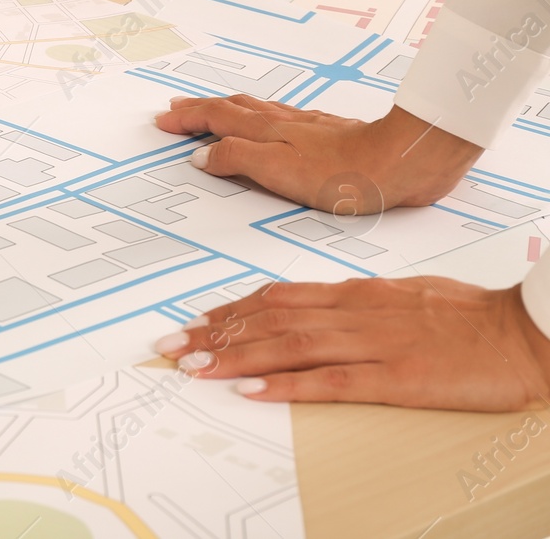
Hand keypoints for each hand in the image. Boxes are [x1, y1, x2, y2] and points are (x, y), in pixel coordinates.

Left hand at [152, 277, 549, 411]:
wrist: (524, 330)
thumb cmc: (470, 316)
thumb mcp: (404, 298)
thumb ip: (358, 305)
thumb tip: (318, 310)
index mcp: (357, 294)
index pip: (278, 298)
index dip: (231, 309)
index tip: (194, 322)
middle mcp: (356, 312)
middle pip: (271, 319)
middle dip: (215, 333)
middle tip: (172, 347)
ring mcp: (375, 344)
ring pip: (290, 344)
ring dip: (236, 356)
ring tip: (194, 366)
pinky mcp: (399, 377)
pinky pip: (333, 381)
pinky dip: (289, 385)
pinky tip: (255, 391)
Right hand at [154, 97, 479, 211]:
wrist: (405, 162)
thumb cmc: (347, 174)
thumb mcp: (278, 171)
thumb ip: (237, 160)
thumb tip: (203, 155)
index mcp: (265, 131)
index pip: (215, 119)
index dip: (187, 119)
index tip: (164, 121)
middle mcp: (283, 124)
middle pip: (232, 109)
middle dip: (201, 108)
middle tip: (178, 108)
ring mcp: (308, 128)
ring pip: (256, 112)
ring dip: (228, 109)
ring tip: (214, 110)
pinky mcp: (331, 137)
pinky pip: (281, 120)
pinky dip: (260, 118)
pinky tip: (272, 124)